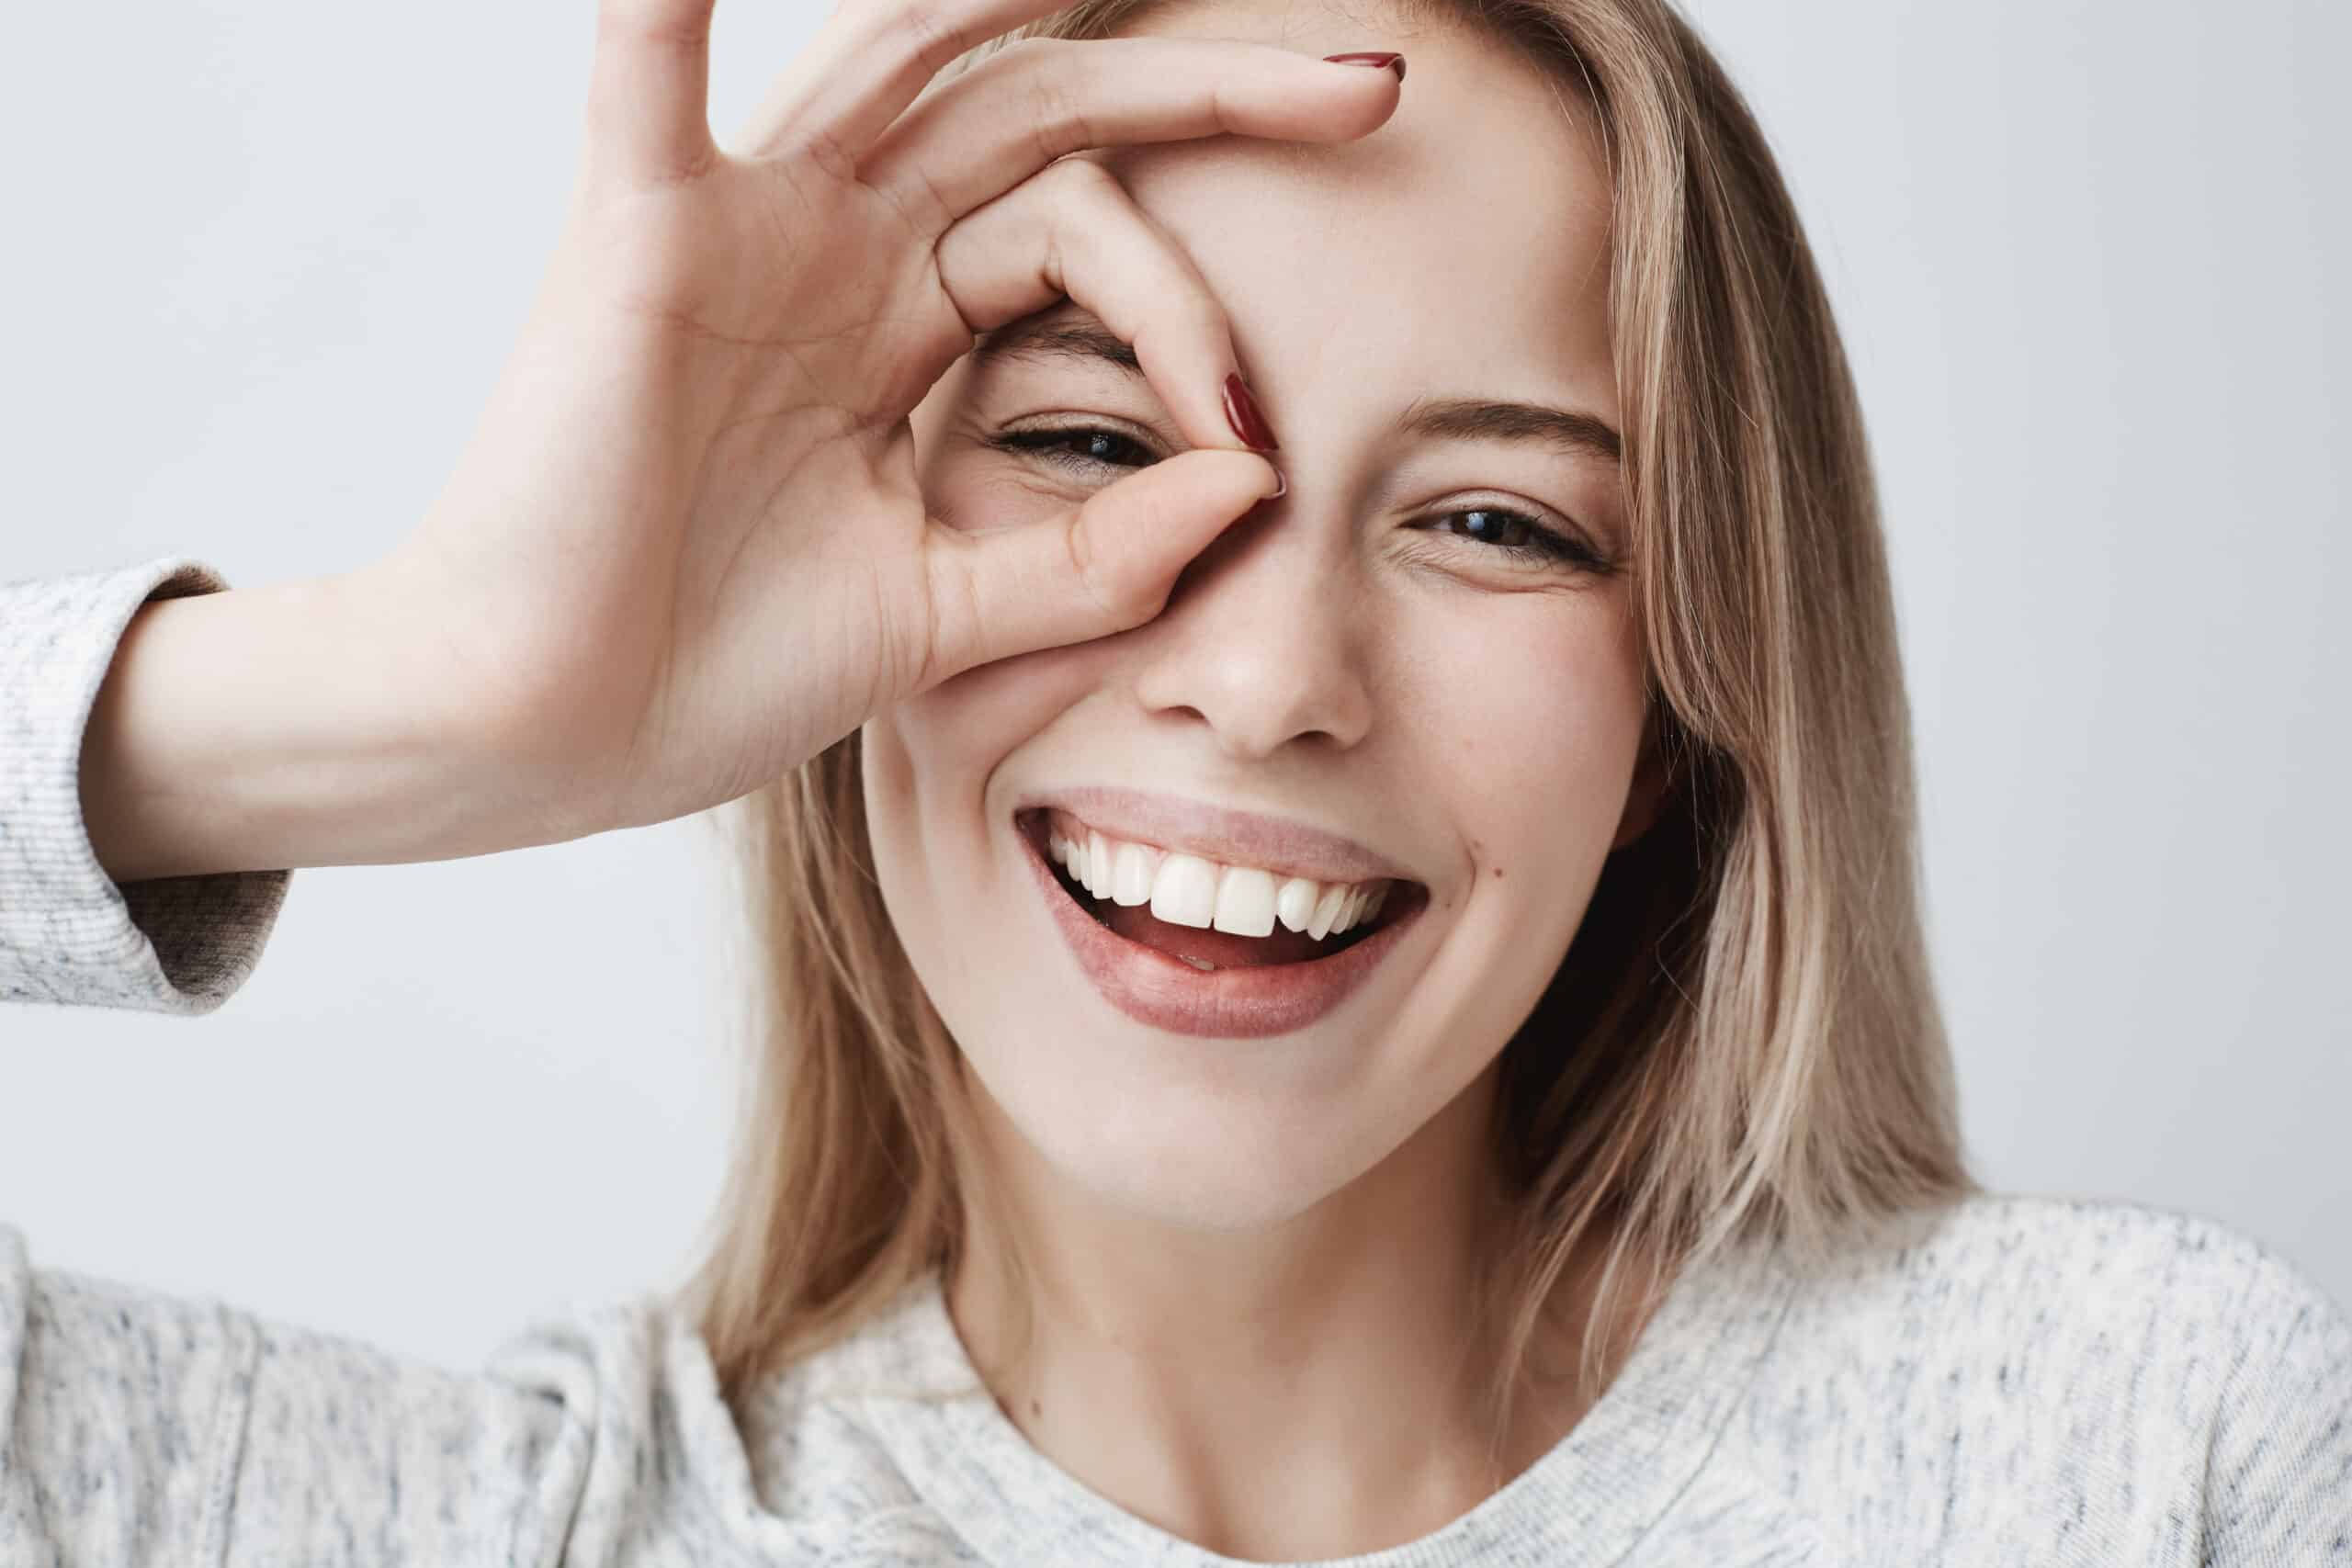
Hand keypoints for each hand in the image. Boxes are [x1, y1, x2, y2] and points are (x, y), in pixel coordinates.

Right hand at [366, 0, 1402, 841]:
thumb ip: (1094, 556)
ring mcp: (745, 235)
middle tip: (1372, 83)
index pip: (1090, 243)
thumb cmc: (714, 670)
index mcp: (903, 332)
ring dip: (1021, 0)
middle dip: (1206, 94)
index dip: (1190, 318)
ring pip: (911, 65)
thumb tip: (1252, 482)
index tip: (1253, 439)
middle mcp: (838, 256)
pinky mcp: (642, 243)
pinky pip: (654, 83)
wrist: (551, 735)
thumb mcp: (948, 614)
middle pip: (1041, 117)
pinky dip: (672, 4)